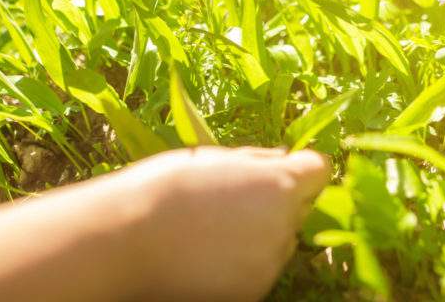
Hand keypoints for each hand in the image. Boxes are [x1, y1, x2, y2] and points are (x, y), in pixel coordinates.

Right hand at [126, 147, 330, 300]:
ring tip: (209, 228)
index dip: (301, 166)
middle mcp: (283, 227)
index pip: (318, 169)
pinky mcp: (252, 293)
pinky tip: (205, 254)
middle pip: (296, 209)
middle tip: (228, 199)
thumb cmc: (165, 188)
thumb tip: (285, 158)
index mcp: (278, 185)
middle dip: (274, 203)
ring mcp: (269, 265)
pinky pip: (258, 269)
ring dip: (258, 234)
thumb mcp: (212, 157)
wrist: (125, 242)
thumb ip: (257, 159)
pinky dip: (241, 262)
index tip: (281, 168)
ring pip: (278, 241)